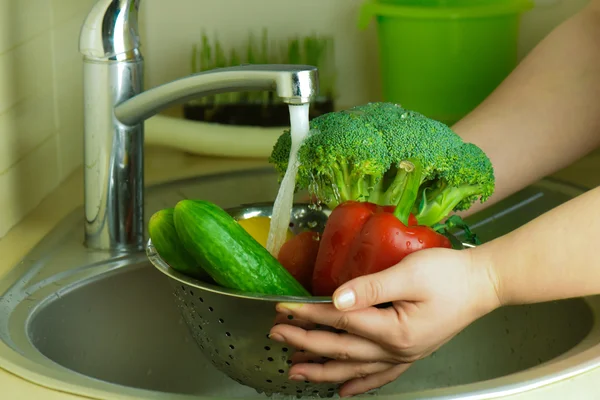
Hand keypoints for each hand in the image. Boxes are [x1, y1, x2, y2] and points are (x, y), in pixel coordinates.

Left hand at [269, 247, 500, 396]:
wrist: (484, 283)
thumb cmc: (450, 274)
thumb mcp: (409, 273)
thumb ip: (371, 287)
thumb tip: (336, 301)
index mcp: (394, 330)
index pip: (340, 322)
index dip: (308, 316)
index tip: (283, 309)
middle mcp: (396, 349)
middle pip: (341, 349)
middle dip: (305, 343)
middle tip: (276, 337)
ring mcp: (404, 354)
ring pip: (355, 369)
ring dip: (324, 370)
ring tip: (296, 372)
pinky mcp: (411, 352)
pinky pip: (381, 376)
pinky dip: (361, 384)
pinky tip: (345, 391)